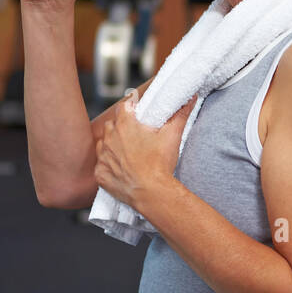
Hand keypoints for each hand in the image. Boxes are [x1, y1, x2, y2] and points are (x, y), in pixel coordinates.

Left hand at [94, 95, 196, 209]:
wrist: (152, 192)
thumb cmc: (160, 164)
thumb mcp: (172, 136)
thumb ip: (180, 114)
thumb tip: (190, 100)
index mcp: (125, 125)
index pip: (122, 107)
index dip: (130, 109)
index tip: (136, 113)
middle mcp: (110, 138)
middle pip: (112, 125)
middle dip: (121, 128)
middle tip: (136, 137)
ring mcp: (103, 156)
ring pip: (103, 144)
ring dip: (113, 146)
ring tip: (129, 154)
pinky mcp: (100, 173)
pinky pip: (102, 165)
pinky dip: (110, 166)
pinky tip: (123, 170)